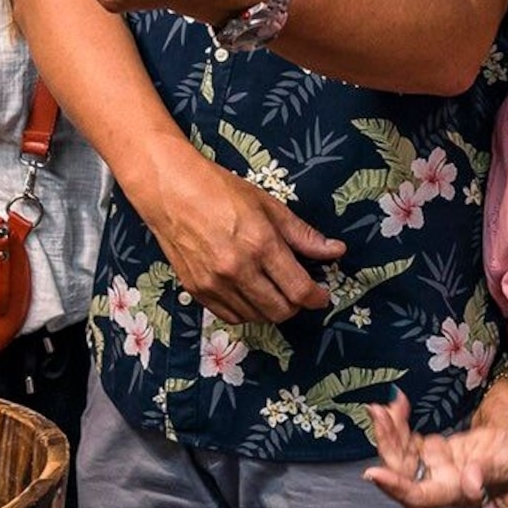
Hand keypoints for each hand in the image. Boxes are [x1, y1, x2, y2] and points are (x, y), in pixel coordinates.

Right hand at [136, 140, 344, 324]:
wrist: (171, 190)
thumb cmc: (221, 191)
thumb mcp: (269, 206)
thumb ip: (303, 235)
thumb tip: (336, 251)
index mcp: (261, 244)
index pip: (298, 289)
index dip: (316, 298)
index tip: (321, 295)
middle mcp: (238, 269)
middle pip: (279, 311)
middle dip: (296, 305)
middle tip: (298, 291)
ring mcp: (214, 283)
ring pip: (256, 317)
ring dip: (271, 309)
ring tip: (273, 289)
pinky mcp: (196, 290)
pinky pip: (230, 316)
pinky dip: (246, 311)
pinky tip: (250, 294)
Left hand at [362, 391, 507, 507]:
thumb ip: (495, 470)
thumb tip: (471, 482)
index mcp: (457, 492)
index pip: (418, 497)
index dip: (394, 487)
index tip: (372, 472)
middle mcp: (442, 483)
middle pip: (402, 472)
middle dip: (385, 446)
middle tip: (377, 414)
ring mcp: (438, 467)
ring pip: (402, 455)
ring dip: (388, 432)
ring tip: (380, 407)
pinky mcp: (440, 452)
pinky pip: (411, 440)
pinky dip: (401, 423)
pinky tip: (399, 403)